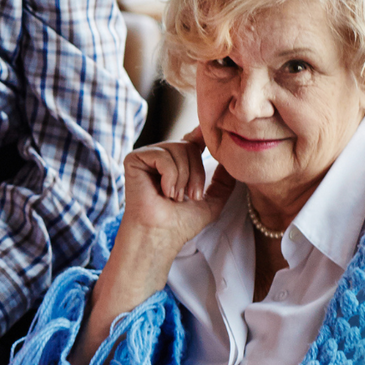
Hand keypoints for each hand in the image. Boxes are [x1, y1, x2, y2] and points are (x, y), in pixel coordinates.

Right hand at [120, 129, 234, 251]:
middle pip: (189, 146)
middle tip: (190, 196)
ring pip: (178, 149)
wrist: (161, 234)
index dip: (201, 135)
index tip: (209, 129)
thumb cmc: (181, 223)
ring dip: (183, 178)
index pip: (192, 142)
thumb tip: (230, 162)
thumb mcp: (212, 202)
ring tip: (174, 197)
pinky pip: (163, 156)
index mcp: (176, 164)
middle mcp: (160, 157)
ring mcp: (146, 157)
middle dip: (196, 173)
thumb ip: (223, 182)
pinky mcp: (134, 159)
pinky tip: (163, 191)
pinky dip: (170, 176)